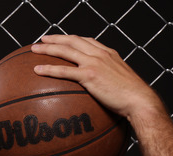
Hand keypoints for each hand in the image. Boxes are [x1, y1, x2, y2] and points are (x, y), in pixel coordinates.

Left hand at [31, 35, 163, 121]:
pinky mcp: (89, 75)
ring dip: (47, 49)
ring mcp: (94, 63)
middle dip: (55, 39)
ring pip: (65, 51)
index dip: (71, 38)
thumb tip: (103, 89)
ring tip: (33, 50)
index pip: (86, 40)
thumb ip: (110, 78)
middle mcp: (100, 54)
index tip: (61, 39)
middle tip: (42, 40)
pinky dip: (49, 68)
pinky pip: (64, 70)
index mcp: (108, 53)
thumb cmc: (132, 97)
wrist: (139, 100)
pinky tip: (37, 70)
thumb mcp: (122, 81)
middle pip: (72, 41)